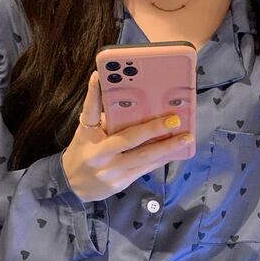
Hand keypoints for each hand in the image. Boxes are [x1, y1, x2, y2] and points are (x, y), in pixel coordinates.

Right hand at [60, 70, 193, 202]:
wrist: (74, 186)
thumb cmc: (84, 152)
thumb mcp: (87, 132)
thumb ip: (103, 117)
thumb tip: (129, 100)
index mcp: (87, 135)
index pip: (90, 110)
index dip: (94, 93)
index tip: (99, 74)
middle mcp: (99, 154)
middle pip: (128, 138)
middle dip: (153, 128)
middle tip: (175, 119)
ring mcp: (111, 171)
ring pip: (143, 156)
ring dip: (167, 146)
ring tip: (186, 137)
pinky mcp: (120, 183)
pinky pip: (144, 168)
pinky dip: (160, 158)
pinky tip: (174, 151)